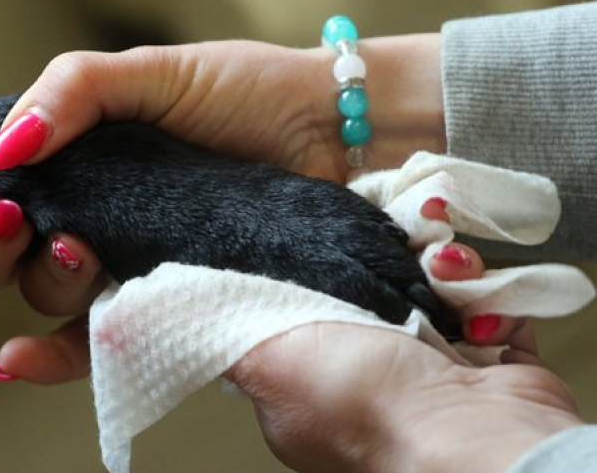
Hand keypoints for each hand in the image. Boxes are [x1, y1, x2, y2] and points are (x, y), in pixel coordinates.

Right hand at [0, 36, 445, 382]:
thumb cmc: (246, 93)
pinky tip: (15, 358)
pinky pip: (101, 344)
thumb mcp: (151, 73)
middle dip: (4, 253)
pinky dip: (52, 358)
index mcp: (87, 164)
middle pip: (17, 259)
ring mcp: (136, 265)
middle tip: (38, 228)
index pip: (7, 199)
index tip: (5, 205)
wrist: (329, 132)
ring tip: (83, 255)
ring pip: (54, 299)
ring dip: (48, 286)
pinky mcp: (172, 304)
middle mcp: (103, 218)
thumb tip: (1, 150)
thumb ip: (71, 91)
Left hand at [224, 202, 581, 472]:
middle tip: (394, 245)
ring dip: (440, 273)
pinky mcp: (483, 369)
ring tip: (440, 269)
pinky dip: (481, 297)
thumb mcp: (274, 361)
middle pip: (370, 299)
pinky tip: (470, 296)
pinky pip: (479, 311)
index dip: (316, 276)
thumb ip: (233, 333)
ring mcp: (430, 379)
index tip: (328, 244)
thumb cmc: (368, 403)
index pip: (303, 321)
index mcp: (310, 392)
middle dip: (386, 266)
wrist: (472, 434)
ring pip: (428, 296)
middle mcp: (369, 387)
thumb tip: (194, 312)